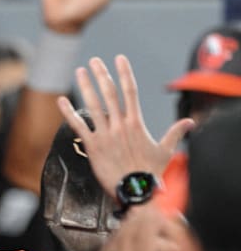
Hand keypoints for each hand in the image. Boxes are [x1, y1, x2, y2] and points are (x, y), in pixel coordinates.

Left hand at [57, 55, 194, 197]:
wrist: (136, 192)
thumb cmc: (150, 174)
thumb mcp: (166, 151)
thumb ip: (175, 133)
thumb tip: (189, 122)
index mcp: (136, 123)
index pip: (130, 91)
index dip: (124, 73)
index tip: (119, 58)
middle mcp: (120, 125)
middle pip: (110, 93)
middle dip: (101, 74)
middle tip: (93, 61)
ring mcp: (105, 135)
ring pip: (93, 105)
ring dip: (86, 87)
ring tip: (80, 72)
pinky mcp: (92, 146)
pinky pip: (78, 125)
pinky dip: (69, 112)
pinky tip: (61, 101)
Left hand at [91, 206, 190, 250]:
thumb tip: (180, 242)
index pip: (145, 237)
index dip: (151, 220)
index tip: (156, 211)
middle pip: (127, 236)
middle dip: (137, 219)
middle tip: (144, 208)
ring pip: (112, 242)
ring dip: (123, 227)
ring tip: (132, 217)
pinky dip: (111, 241)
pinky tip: (118, 236)